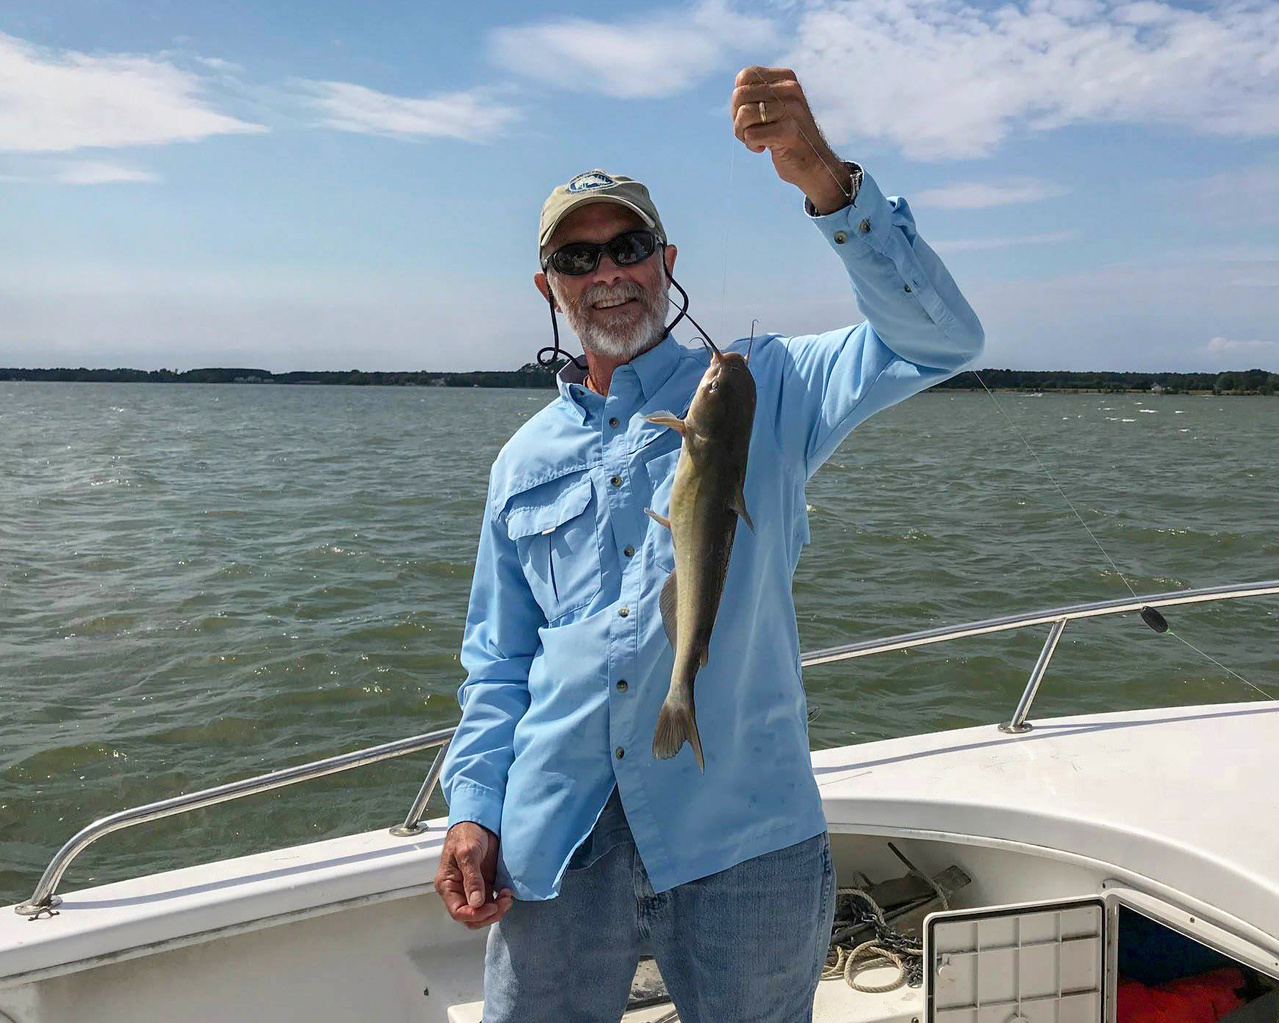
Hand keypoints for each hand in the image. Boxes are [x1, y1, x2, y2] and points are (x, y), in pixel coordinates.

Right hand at [434, 821, 514, 929]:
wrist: (479, 822)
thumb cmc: (466, 833)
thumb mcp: (467, 853)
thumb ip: (472, 878)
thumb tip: (475, 903)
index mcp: (447, 885)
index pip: (458, 912)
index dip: (474, 915)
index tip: (490, 908)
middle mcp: (458, 890)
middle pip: (470, 916)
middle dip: (487, 915)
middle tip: (502, 904)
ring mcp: (472, 889)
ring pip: (482, 912)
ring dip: (496, 910)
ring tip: (507, 897)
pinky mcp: (484, 884)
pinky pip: (491, 902)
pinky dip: (500, 902)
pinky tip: (507, 893)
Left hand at [731, 66, 852, 214]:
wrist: (814, 164)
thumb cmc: (787, 137)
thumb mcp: (775, 107)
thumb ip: (757, 94)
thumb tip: (737, 92)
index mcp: (787, 79)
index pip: (745, 76)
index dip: (739, 99)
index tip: (750, 114)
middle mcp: (790, 89)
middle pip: (739, 95)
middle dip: (737, 118)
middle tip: (750, 130)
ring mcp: (790, 110)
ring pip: (743, 114)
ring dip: (742, 133)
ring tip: (757, 140)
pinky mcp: (787, 132)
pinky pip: (750, 135)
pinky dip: (751, 145)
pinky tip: (764, 148)